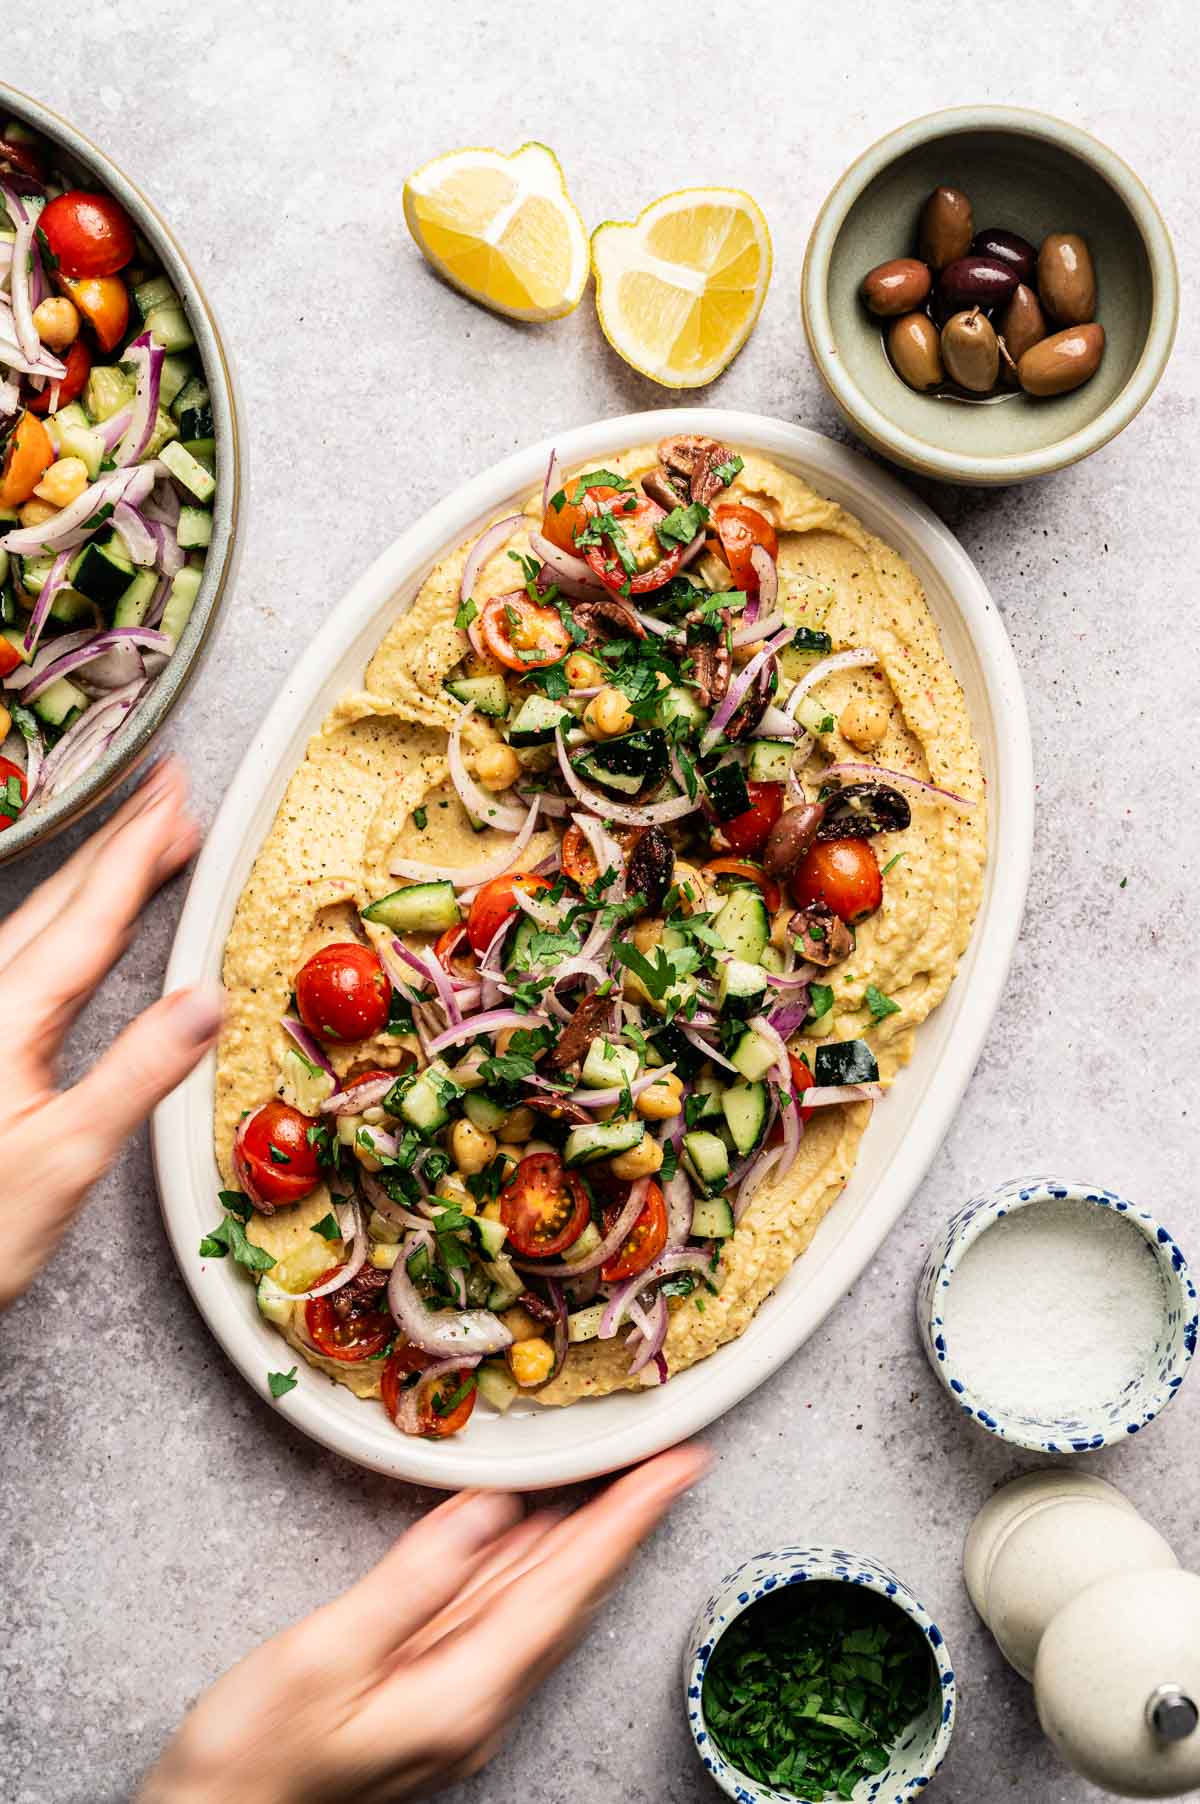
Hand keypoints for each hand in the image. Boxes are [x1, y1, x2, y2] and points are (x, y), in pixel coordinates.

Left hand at [0, 758, 221, 1309]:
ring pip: (35, 923)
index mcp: (8, 1018)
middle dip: (118, 843)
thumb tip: (206, 1003)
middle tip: (166, 794)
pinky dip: (65, 922)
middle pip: (60, 902)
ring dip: (93, 877)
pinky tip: (79, 925)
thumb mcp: (68, 1156)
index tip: (173, 797)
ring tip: (139, 843)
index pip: (90, 917)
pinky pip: (22, 955)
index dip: (136, 851)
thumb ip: (137, 1074)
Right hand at [139, 1444, 709, 1803]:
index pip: (566, 1589)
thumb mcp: (325, 1658)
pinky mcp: (430, 1699)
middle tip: (671, 1462)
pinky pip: (500, 1619)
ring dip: (587, 1542)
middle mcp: (478, 1705)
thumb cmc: (253, 1758)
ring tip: (626, 1486)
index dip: (626, 1523)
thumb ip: (414, 1582)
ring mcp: (457, 1706)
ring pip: (540, 1606)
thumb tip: (490, 1508)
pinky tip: (535, 1538)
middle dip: (625, 1526)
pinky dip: (530, 1568)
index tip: (675, 1470)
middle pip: (569, 1596)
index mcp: (464, 1695)